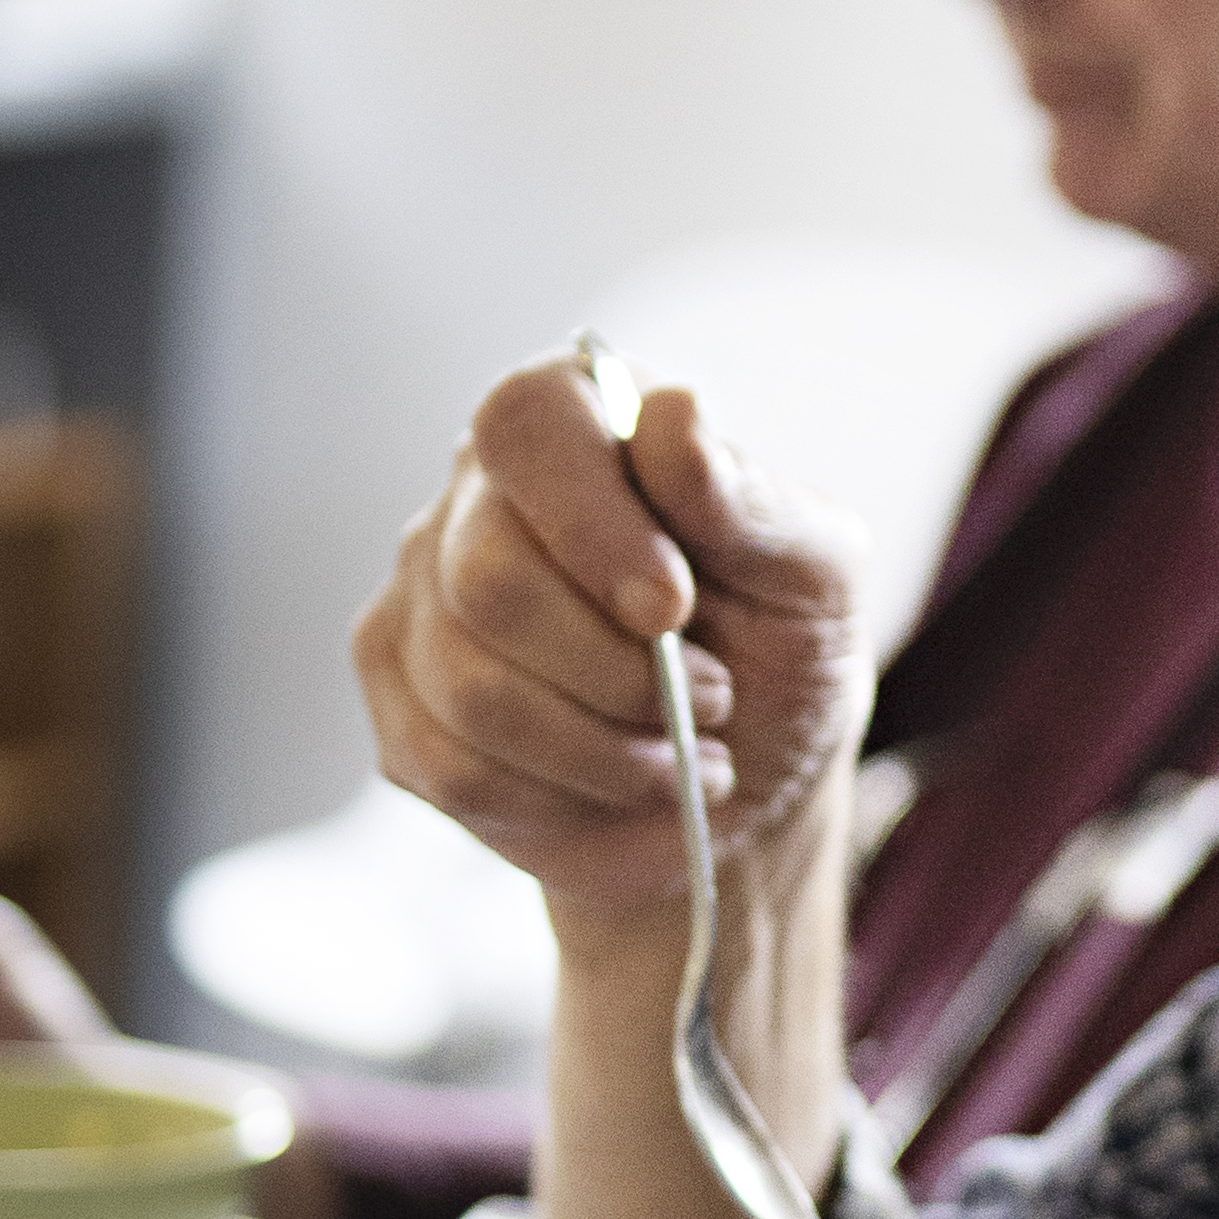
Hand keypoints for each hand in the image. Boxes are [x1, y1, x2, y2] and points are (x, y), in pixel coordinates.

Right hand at [350, 349, 868, 943]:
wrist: (751, 766)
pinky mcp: (404, 711)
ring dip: (602, 750)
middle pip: (489, 581)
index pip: (527, 427)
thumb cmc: (781, 642)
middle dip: (619, 671)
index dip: (591, 523)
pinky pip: (453, 770)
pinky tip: (627, 788)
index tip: (672, 608)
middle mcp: (477, 501)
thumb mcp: (813, 569)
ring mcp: (422, 604)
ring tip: (685, 756)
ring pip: (471, 692)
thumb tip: (674, 417)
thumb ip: (748, 498)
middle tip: (715, 698)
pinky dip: (564, 800)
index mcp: (577, 423)